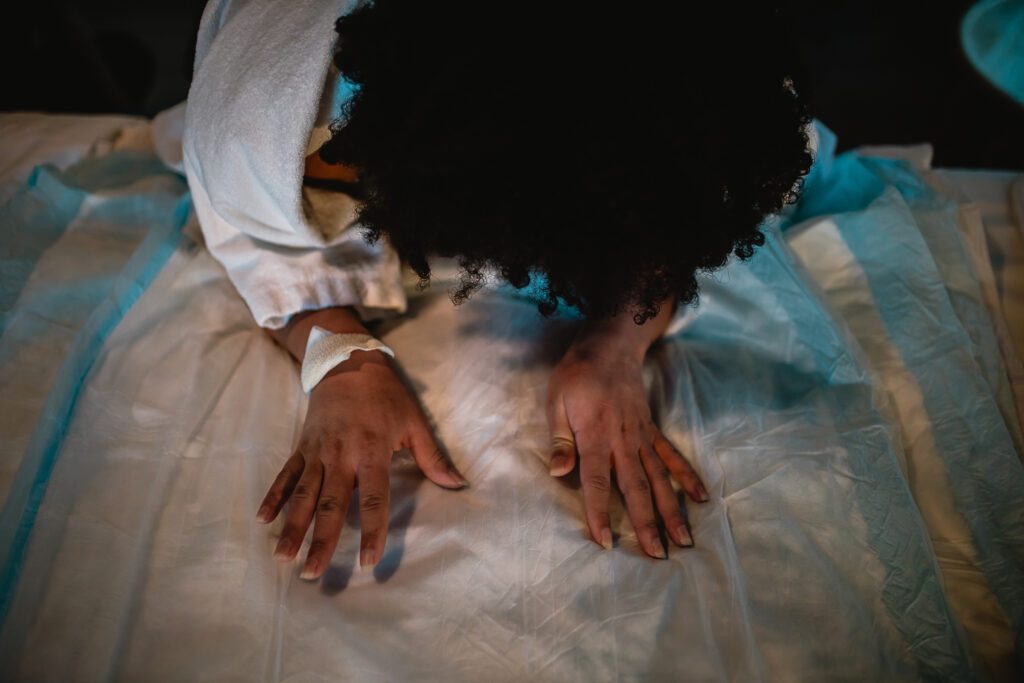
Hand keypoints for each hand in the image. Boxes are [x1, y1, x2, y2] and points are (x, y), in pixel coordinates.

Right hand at [256, 350, 466, 578]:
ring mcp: (317, 451)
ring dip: (293, 527)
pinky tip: (264, 521)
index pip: (373, 498)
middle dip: (321, 540)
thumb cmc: (386, 394)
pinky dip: (274, 497)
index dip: (372, 530)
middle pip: (330, 504)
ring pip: (303, 495)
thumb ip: (433, 457)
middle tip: (314, 573)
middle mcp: (341, 455)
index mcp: (371, 451)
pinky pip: (286, 475)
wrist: (347, 360)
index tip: (367, 561)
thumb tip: (459, 484)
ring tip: (283, 558)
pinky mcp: (301, 446)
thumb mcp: (414, 421)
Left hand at [545, 316, 707, 558]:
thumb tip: (559, 473)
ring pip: (659, 479)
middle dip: (647, 524)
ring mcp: (642, 436)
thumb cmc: (576, 376)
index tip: (606, 542)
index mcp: (596, 435)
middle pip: (636, 488)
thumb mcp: (556, 402)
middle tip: (658, 555)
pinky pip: (672, 457)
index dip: (601, 513)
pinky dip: (687, 477)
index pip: (598, 482)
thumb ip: (561, 439)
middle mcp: (624, 441)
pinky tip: (700, 498)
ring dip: (672, 510)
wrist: (608, 347)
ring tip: (684, 540)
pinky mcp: (651, 430)